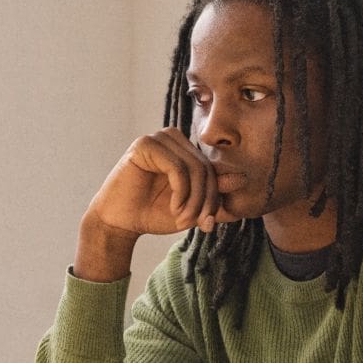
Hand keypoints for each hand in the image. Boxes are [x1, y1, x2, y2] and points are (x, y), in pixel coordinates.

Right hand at [87, 128, 221, 238]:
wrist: (121, 222)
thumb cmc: (154, 213)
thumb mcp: (193, 208)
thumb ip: (216, 195)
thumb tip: (242, 178)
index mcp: (185, 150)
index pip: (213, 169)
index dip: (216, 197)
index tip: (209, 224)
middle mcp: (174, 139)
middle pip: (206, 168)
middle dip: (206, 201)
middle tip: (198, 224)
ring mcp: (159, 138)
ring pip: (195, 168)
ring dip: (193, 200)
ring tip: (183, 219)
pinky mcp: (145, 144)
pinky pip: (178, 168)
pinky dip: (181, 192)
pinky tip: (173, 207)